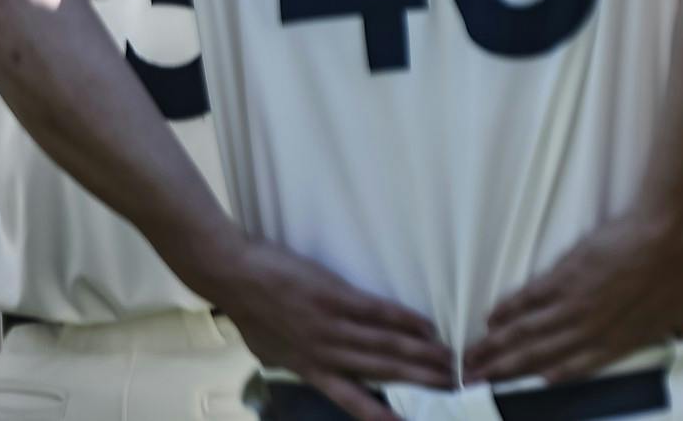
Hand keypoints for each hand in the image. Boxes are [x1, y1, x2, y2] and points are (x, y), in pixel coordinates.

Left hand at [201, 237, 453, 420]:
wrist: (233, 275)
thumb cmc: (249, 310)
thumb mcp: (269, 350)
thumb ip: (294, 361)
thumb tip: (309, 367)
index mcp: (308, 369)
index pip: (351, 399)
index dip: (381, 415)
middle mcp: (323, 354)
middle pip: (381, 372)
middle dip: (418, 381)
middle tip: (450, 384)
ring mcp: (330, 326)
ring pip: (385, 346)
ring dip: (420, 354)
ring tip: (448, 359)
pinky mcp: (336, 298)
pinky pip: (378, 312)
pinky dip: (405, 320)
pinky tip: (426, 325)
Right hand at [463, 209, 682, 383]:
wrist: (672, 235)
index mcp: (616, 345)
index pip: (567, 372)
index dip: (536, 383)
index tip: (514, 393)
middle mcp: (589, 332)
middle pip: (536, 358)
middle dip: (502, 371)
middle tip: (473, 381)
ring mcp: (574, 305)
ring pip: (526, 332)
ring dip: (496, 347)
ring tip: (471, 356)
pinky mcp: (566, 276)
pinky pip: (529, 298)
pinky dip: (508, 310)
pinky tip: (491, 319)